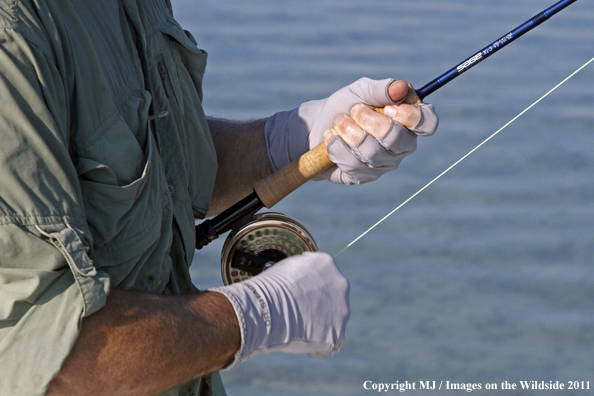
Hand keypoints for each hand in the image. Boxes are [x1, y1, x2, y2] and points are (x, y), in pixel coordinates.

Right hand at [209, 252, 349, 368]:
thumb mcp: (288, 269)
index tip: (299, 296)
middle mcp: (340, 284)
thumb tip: (301, 280)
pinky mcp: (337, 332)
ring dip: (320, 326)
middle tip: (300, 315)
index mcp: (326, 264)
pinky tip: (302, 343)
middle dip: (319, 307)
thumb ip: (302, 273)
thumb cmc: (269, 289)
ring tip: (298, 330)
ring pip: (334, 321)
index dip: (311, 289)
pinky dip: (318, 346)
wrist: (266, 310)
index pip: (325, 276)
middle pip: (333, 298)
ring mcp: (341, 309)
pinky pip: (331, 342)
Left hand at [265, 78, 438, 183]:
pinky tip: (330, 137)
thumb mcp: (361, 90)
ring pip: (373, 153)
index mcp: (409, 122)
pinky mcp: (364, 177)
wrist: (319, 125)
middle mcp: (402, 146)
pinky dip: (337, 147)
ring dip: (350, 133)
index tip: (389, 108)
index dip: (412, 117)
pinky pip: (354, 166)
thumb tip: (401, 87)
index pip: (428, 123)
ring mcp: (384, 164)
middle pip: (398, 139)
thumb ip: (381, 88)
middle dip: (371, 122)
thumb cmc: (346, 105)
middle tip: (354, 110)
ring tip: (338, 121)